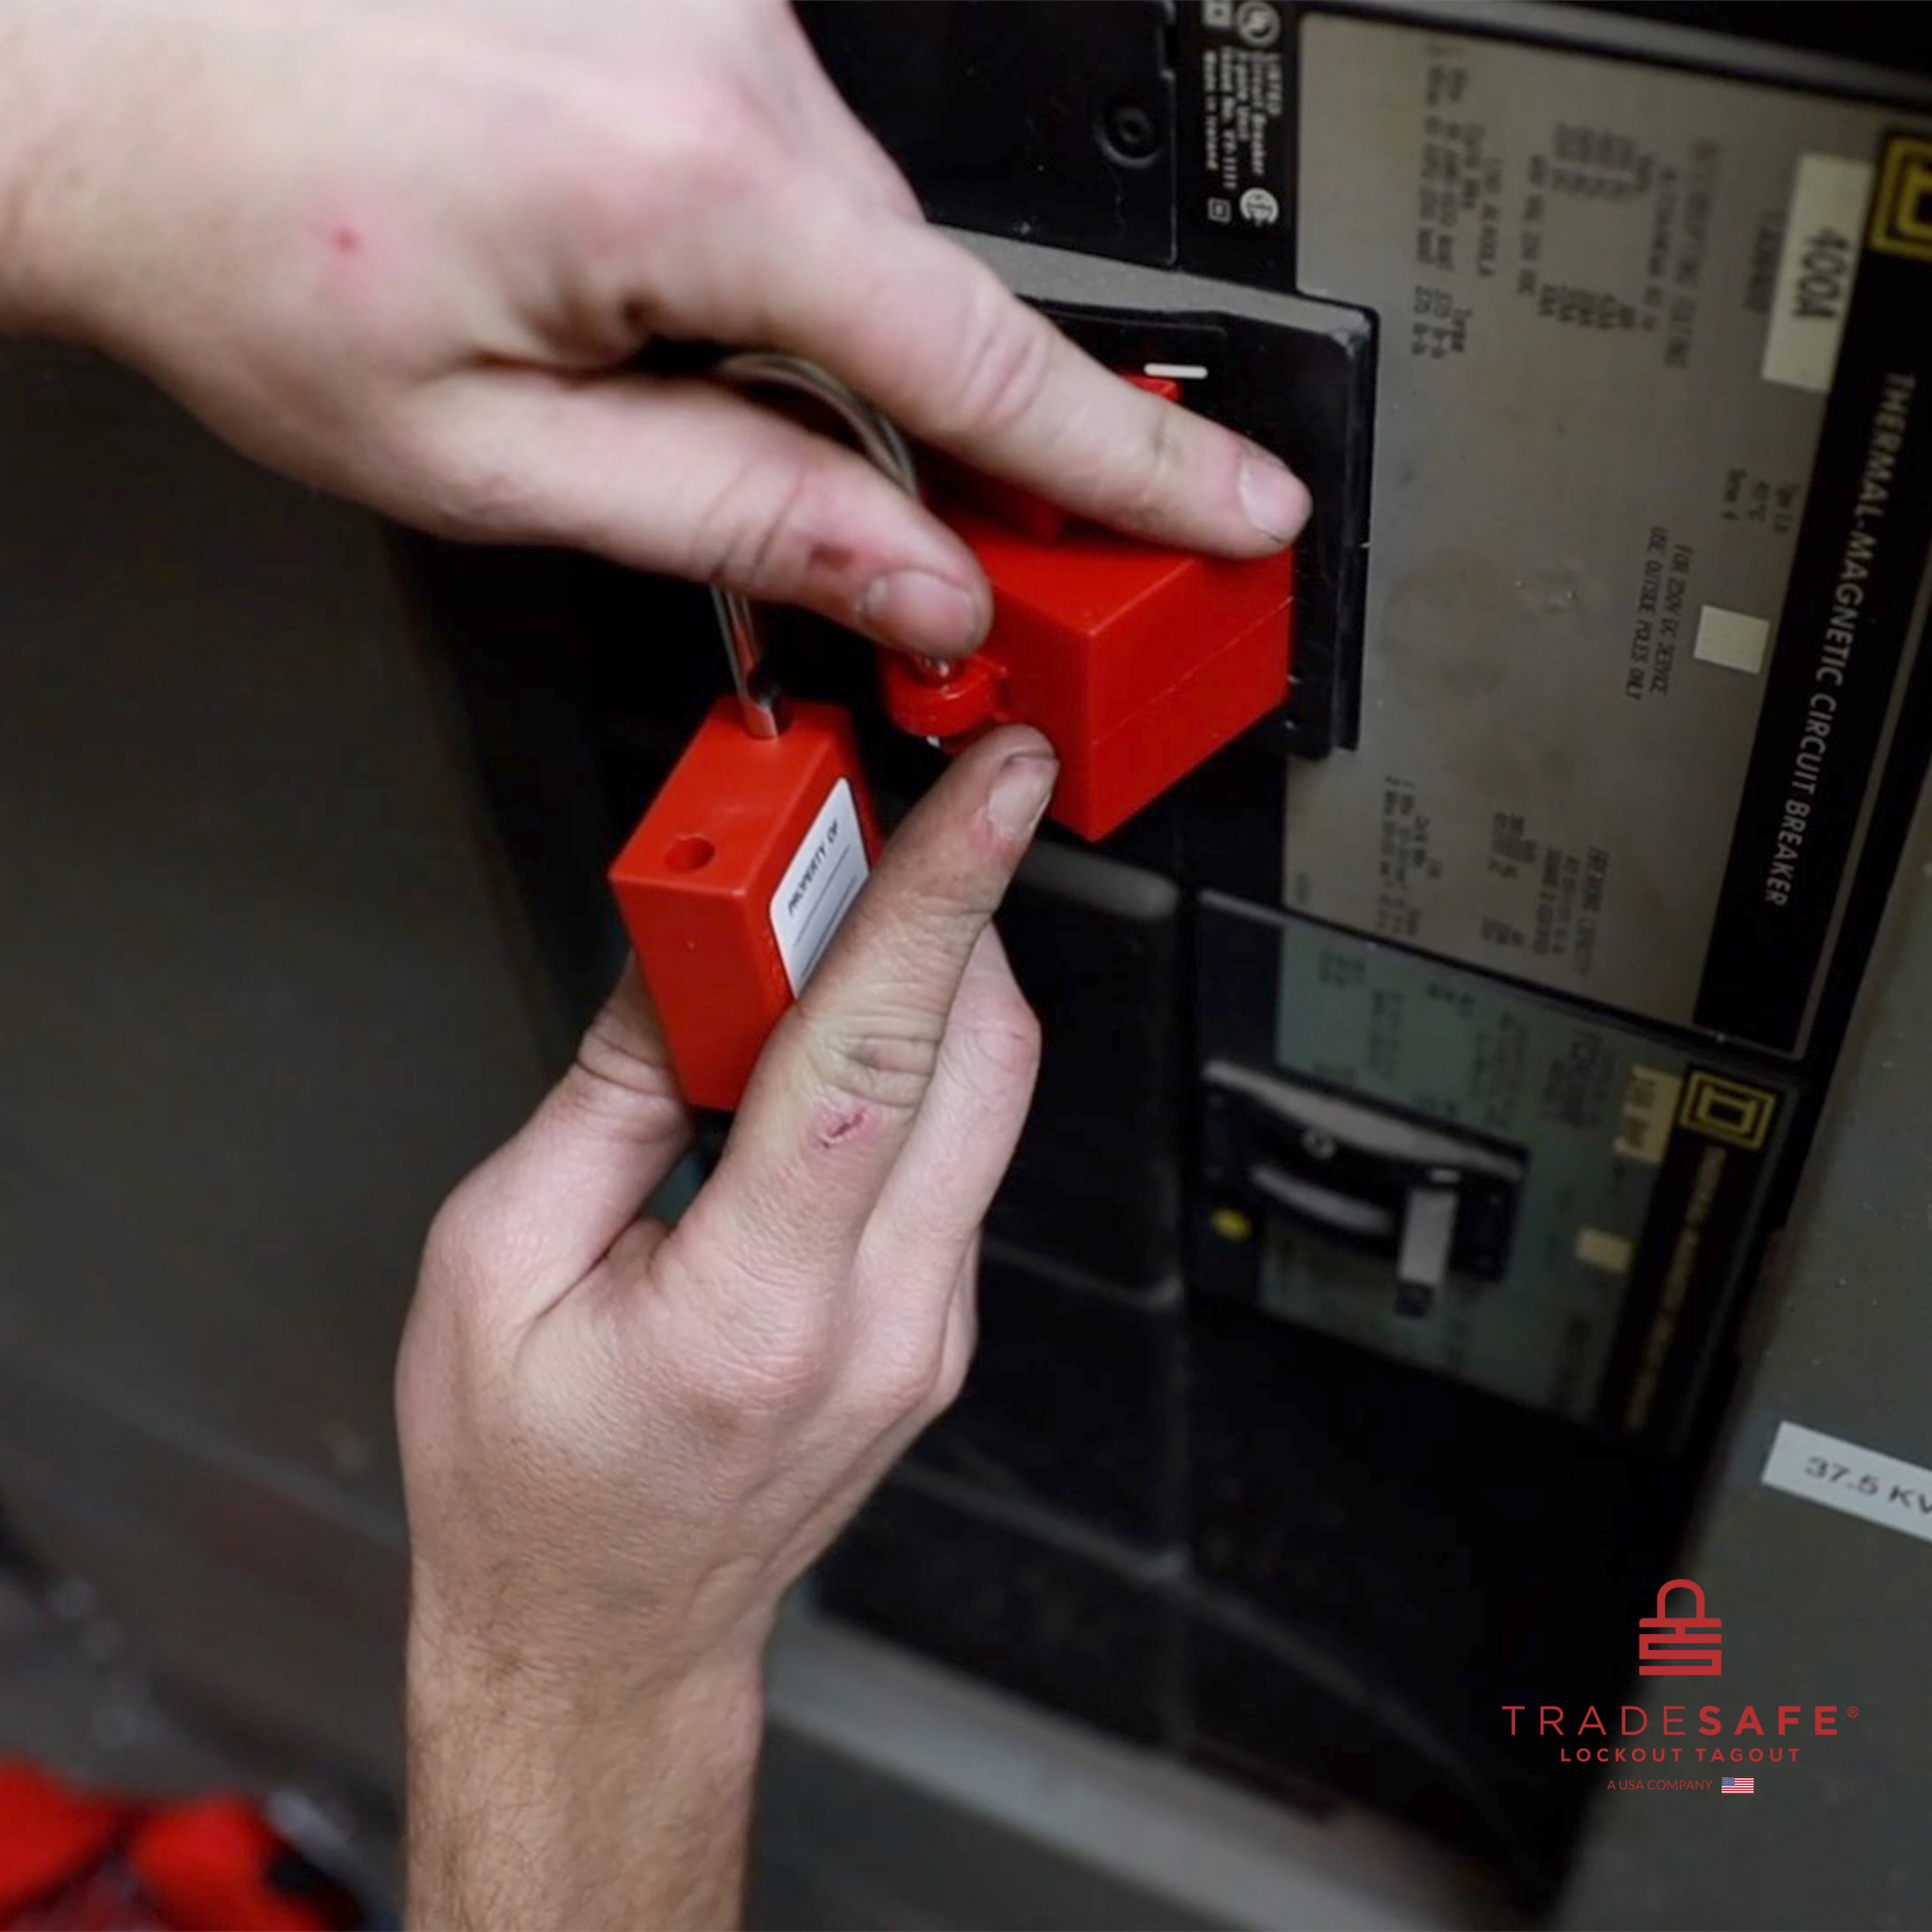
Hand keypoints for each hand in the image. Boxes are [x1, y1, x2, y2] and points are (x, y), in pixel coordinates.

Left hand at [2, 0, 1309, 657]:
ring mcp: (703, 5)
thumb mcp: (494, 463)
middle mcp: (719, 56)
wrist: (91, 65)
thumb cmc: (241, 246)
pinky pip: (787, 163)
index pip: (980, 363)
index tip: (1239, 511)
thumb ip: (739, 517)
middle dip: (953, 449)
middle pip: (926, 304)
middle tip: (967, 575)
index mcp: (681, 184)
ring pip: (854, 238)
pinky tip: (645, 303)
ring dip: (815, 350)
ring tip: (654, 398)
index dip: (1133, 465)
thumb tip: (916, 580)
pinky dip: (764, 265)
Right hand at [396, 728, 1055, 1926]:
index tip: (996, 787)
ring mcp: (930, 1330)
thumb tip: (687, 954)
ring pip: (988, 1094)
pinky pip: (961, 1150)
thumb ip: (610, 1091)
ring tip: (830, 922)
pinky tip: (832, 1039)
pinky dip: (915, 1062)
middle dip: (945, 905)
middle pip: (978, 1052)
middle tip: (871, 823)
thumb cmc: (530, 1484)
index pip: (878, 1056)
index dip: (943, 894)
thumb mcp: (497, 1264)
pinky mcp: (938, 1327)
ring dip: (930, 979)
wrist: (604, 1639)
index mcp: (754, 1307)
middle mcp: (880, 1319)